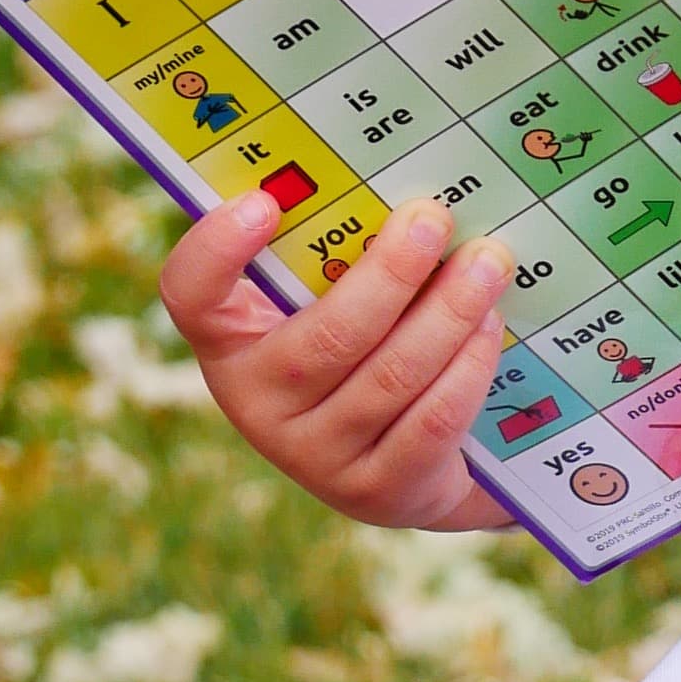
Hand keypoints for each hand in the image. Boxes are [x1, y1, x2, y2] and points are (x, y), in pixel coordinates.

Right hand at [159, 193, 519, 531]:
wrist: (403, 473)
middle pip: (327, 336)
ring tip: (487, 264)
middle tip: (434, 218)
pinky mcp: (376, 491)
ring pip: (391, 375)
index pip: (191, 295)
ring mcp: (314, 456)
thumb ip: (334, 258)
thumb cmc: (361, 356)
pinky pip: (431, 420)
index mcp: (231, 341)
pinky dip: (467, 366)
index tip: (263, 202)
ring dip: (448, 312)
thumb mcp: (328, 308)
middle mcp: (257, 404)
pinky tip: (489, 326)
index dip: (214, 250)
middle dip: (391, 271)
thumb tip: (398, 191)